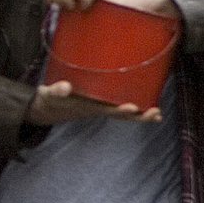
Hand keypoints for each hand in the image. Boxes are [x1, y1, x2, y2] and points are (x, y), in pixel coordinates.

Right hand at [25, 80, 162, 124]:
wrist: (45, 108)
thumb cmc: (48, 99)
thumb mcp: (49, 94)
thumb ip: (56, 90)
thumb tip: (64, 87)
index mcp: (88, 106)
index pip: (108, 109)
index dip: (121, 110)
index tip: (133, 107)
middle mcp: (97, 109)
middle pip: (122, 115)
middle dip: (140, 116)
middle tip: (157, 113)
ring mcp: (100, 107)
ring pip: (123, 113)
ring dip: (140, 114)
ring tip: (157, 113)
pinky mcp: (100, 103)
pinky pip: (119, 107)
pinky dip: (132, 107)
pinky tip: (144, 105)